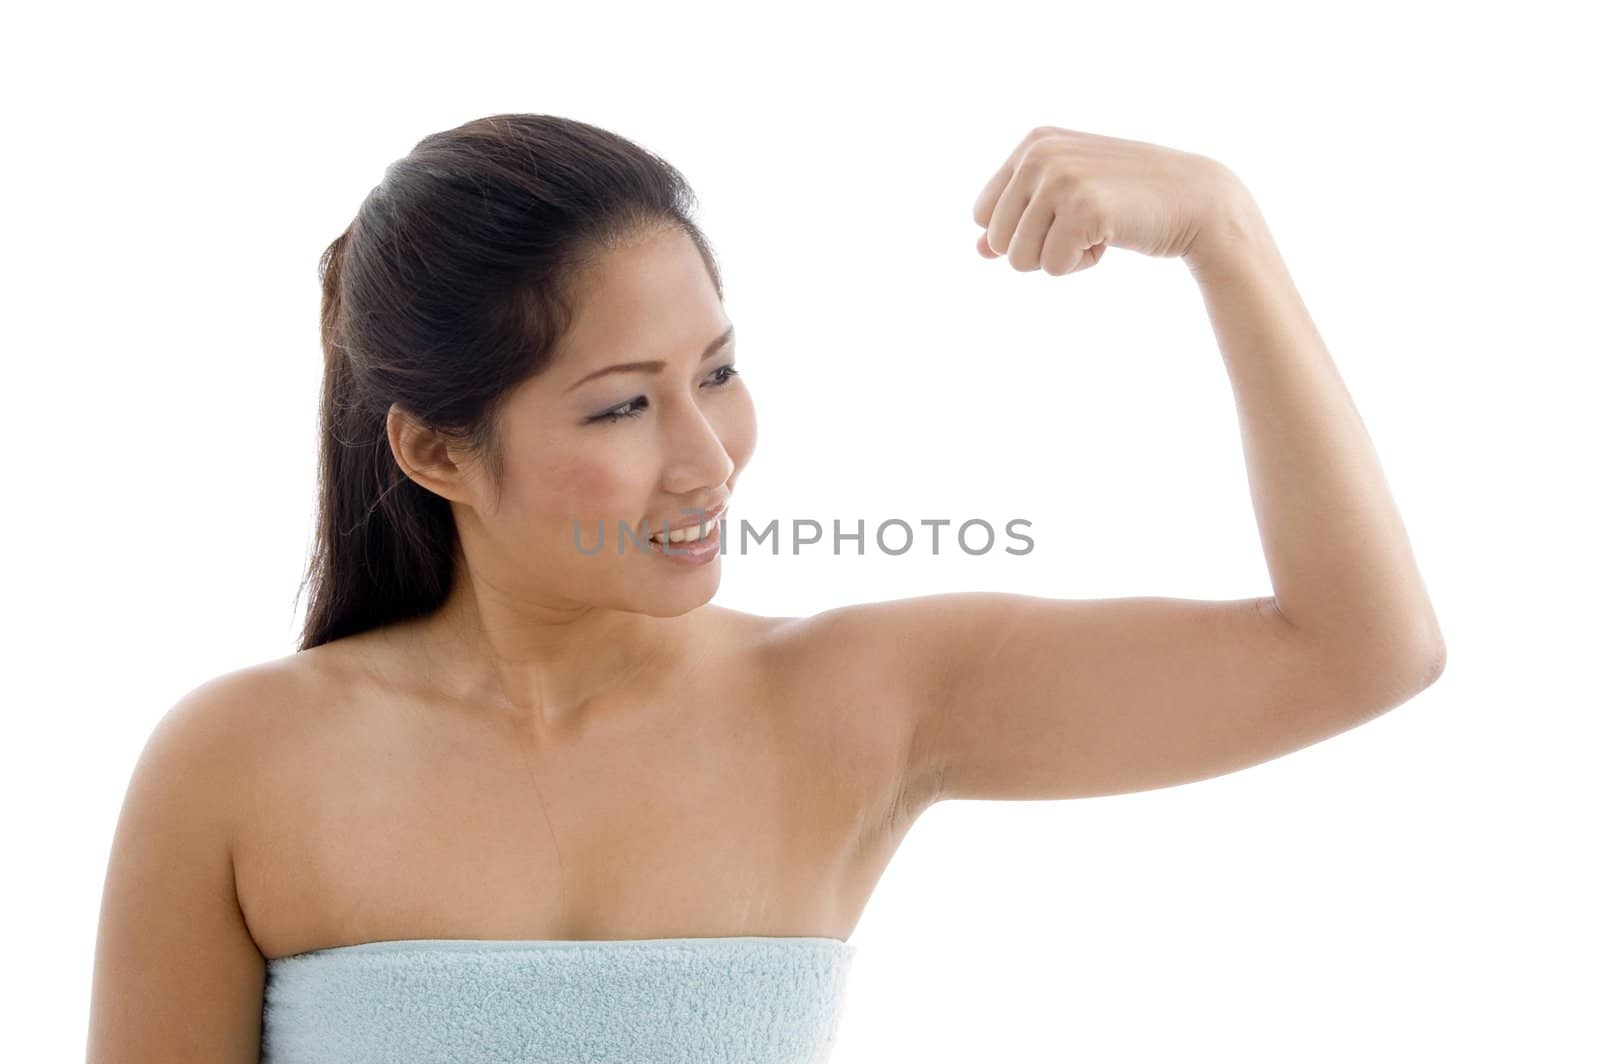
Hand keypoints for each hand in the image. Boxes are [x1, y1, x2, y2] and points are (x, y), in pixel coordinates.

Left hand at [972, 126, 1246, 274]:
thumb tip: (978, 250)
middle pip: (997, 241)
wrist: (1197, 200)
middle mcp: (1039, 154)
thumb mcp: (1069, 198)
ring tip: (1100, 227)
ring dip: (1061, 258)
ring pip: (1019, 260)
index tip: (1068, 212)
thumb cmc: (1131, 200)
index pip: (982, 216)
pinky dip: (1082, 265)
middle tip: (1087, 223)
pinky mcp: (1081, 208)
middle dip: (1040, 248)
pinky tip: (1112, 236)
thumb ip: (1020, 218)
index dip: (1023, 232)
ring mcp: (1060, 178)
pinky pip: (1051, 269)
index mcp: (1033, 143)